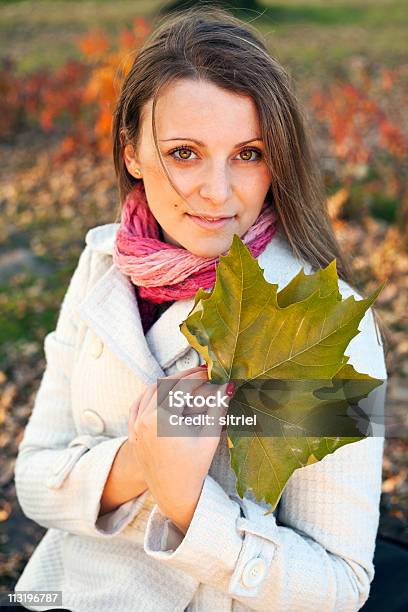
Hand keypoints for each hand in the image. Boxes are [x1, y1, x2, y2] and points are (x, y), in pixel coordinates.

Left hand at [132, 365, 231, 533]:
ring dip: (168, 383)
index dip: (198, 376)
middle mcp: (144, 419)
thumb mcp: (209, 436)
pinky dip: (150, 394)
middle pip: (164, 385)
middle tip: (201, 371)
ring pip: (150, 392)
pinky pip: (137, 405)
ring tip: (186, 379)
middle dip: (184, 376)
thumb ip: (218, 408)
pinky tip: (162, 390)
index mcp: (162, 419)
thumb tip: (229, 385)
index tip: (211, 372)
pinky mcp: (132, 432)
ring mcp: (135, 425)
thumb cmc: (195, 467)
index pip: (181, 387)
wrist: (174, 494)